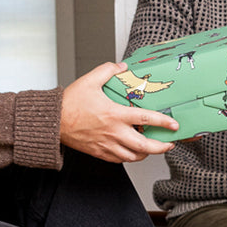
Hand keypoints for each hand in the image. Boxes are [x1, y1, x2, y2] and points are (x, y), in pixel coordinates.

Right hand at [60, 62, 176, 161]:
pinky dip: (129, 157)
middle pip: (144, 146)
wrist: (52, 122)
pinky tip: (131, 152)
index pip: (146, 119)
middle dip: (161, 147)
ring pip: (133, 157)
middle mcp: (113, 132)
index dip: (163, 123)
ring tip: (151, 149)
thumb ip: (108, 70)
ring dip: (146, 154)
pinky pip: (119, 160)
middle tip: (169, 144)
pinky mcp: (99, 153)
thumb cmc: (69, 103)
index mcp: (115, 114)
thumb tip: (122, 66)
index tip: (174, 125)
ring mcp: (106, 145)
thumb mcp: (90, 80)